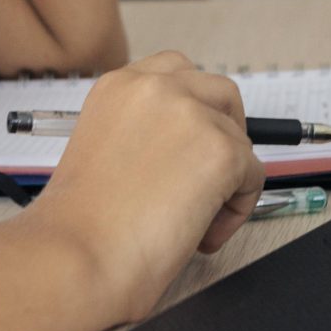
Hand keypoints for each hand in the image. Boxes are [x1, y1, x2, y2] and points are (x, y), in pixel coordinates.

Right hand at [23, 51, 266, 322]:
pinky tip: (201, 235)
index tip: (189, 148)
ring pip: (240, 139)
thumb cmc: (80, 226)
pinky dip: (236, 211)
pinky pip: (254, 177)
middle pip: (220, 93)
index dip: (193, 112)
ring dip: (229, 181)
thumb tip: (184, 150)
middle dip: (224, 134)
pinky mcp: (222, 150)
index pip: (176, 73)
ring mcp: (191, 114)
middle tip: (209, 180)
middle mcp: (156, 88)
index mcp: (118, 86)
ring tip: (195, 222)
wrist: (76, 258)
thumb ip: (142, 135)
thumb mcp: (103, 152)